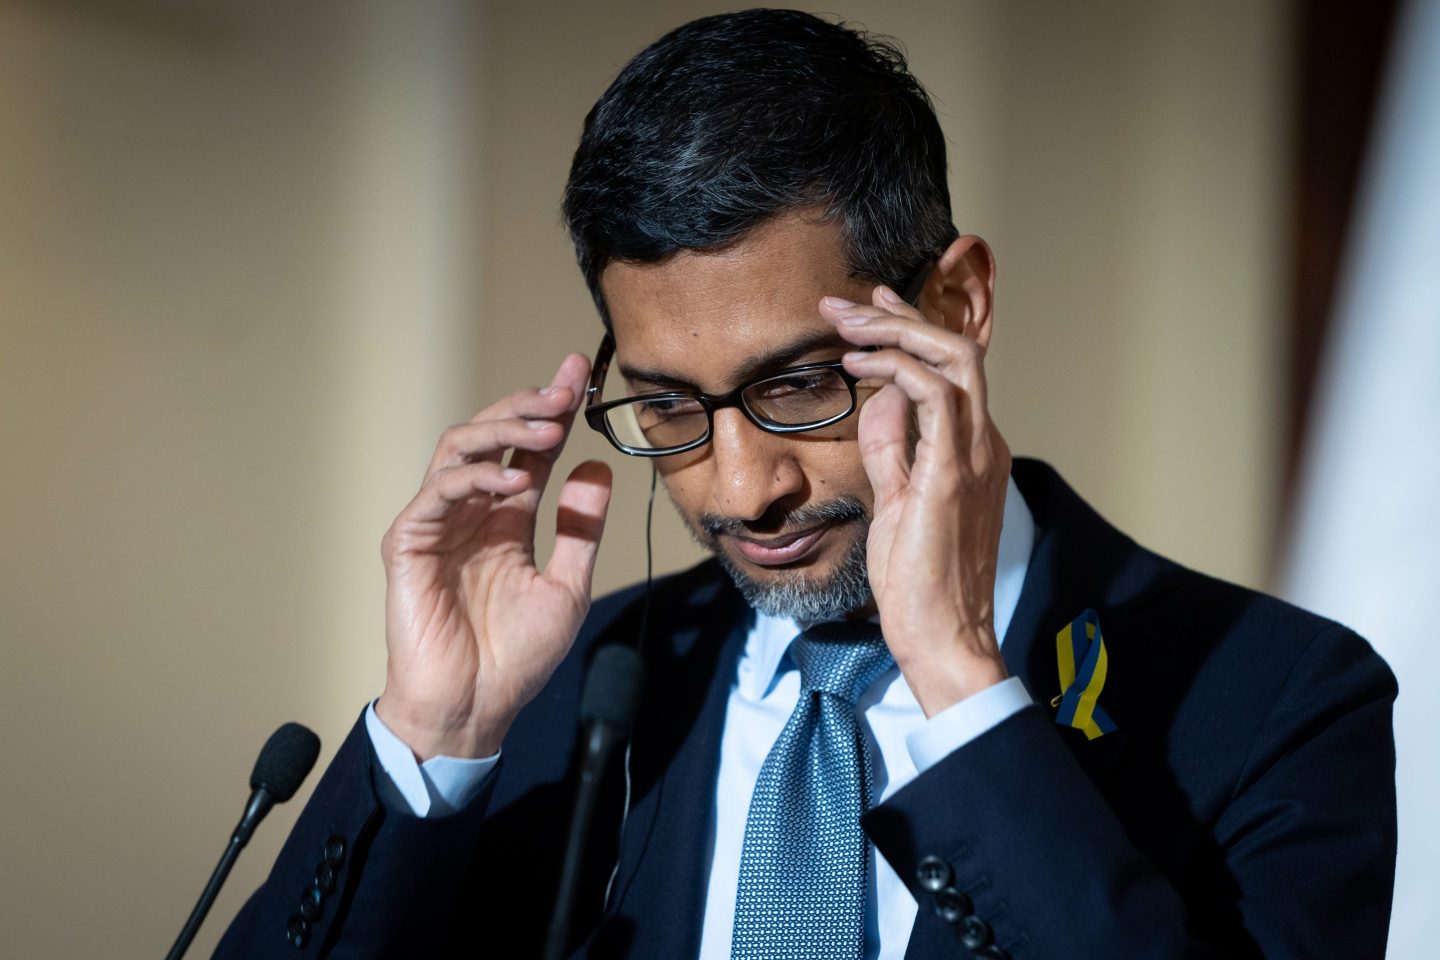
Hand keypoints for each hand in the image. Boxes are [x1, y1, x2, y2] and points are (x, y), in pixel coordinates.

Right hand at [375, 354, 611, 759]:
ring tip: (547, 429)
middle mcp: (471, 513)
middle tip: (564, 388)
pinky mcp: (410, 543)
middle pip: (492, 435)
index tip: (580, 372)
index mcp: (507, 521)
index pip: (530, 452)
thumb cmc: (515, 657)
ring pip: (460, 449)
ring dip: (504, 431)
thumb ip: (580, 527)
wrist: (474, 707)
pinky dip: (476, 477)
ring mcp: (438, 524)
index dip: (552, 410)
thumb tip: (596, 464)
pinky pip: (438, 491)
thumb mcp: (567, 585)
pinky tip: (515, 481)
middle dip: (528, 405)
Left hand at [820, 281, 1010, 715]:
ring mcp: (973, 457)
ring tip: (848, 324)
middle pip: (955, 351)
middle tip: (846, 304)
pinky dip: (897, 370)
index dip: (911, 329)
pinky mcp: (953, 475)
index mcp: (970, 451)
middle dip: (898, 316)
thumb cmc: (919, 583)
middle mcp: (981, 444)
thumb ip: (891, 450)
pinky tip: (859, 366)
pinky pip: (934, 397)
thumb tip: (880, 401)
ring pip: (952, 360)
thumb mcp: (896, 502)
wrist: (943, 638)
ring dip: (896, 331)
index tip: (868, 309)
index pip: (951, 370)